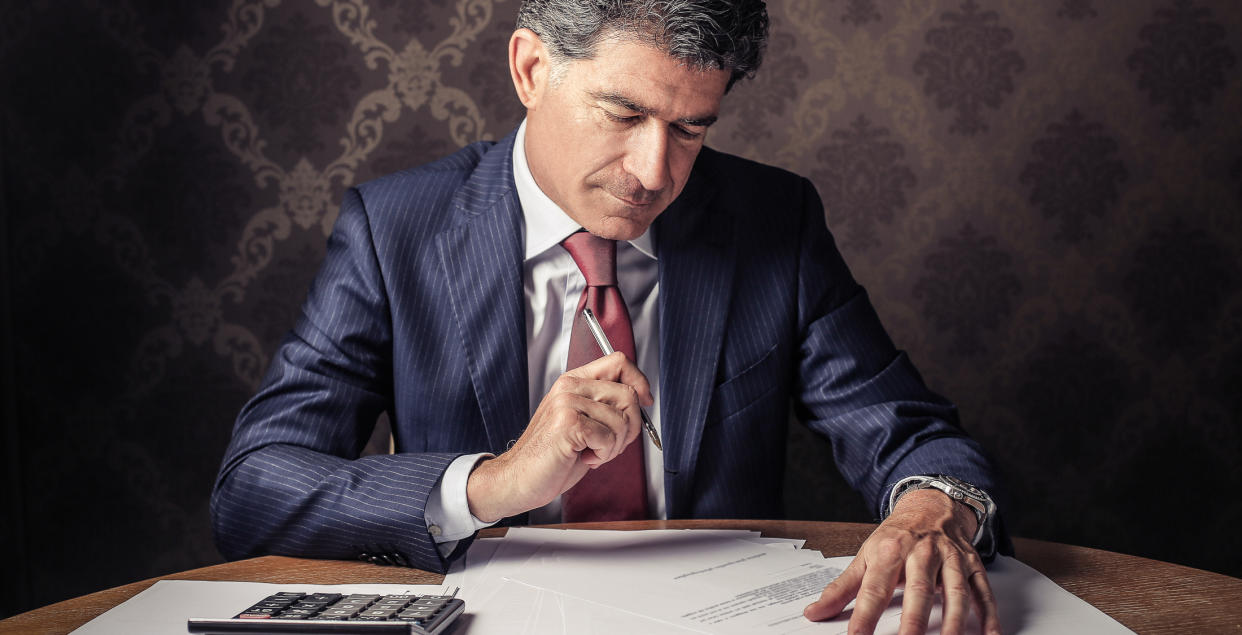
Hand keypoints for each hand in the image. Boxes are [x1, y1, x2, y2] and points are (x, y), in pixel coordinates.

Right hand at [465, 352, 651, 522]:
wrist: (519, 479)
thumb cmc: (551, 456)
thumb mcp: (583, 423)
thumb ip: (606, 406)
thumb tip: (641, 399)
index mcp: (574, 382)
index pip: (619, 361)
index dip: (640, 380)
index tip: (645, 401)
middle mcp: (570, 387)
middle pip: (628, 394)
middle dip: (630, 428)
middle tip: (608, 444)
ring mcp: (568, 403)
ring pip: (622, 420)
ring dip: (614, 447)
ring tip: (591, 452)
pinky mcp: (568, 423)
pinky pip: (609, 438)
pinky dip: (603, 455)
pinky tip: (584, 457)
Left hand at [803, 488, 1000, 634]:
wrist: (930, 505)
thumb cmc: (896, 536)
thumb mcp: (865, 556)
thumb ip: (841, 588)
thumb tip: (814, 613)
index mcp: (890, 551)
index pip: (875, 588)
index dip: (865, 615)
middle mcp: (922, 553)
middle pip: (919, 591)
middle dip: (914, 622)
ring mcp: (950, 558)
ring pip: (956, 592)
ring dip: (955, 622)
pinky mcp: (972, 564)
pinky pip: (983, 591)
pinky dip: (989, 615)